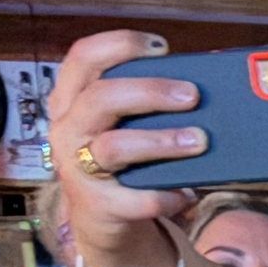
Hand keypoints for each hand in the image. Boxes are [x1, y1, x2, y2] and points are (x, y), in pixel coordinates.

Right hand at [46, 29, 207, 266]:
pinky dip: (166, 195)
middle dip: (150, 91)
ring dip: (162, 141)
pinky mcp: (98, 205)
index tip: (160, 47)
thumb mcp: (120, 124)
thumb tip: (198, 82)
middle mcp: (68, 130)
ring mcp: (78, 168)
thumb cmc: (120, 160)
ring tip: (199, 140)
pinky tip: (186, 192)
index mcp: (71, 100)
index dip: (119, 44)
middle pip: (101, 98)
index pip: (83, 57)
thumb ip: (143, 103)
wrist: (102, 222)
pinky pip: (135, 198)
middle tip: (192, 95)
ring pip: (116, 146)